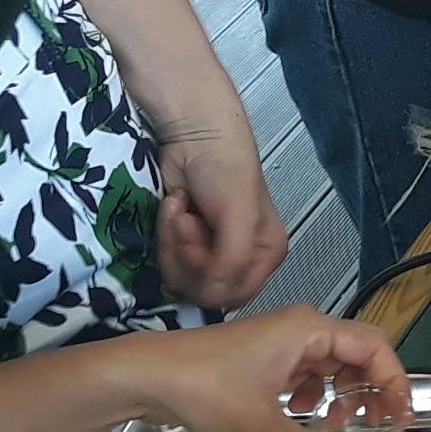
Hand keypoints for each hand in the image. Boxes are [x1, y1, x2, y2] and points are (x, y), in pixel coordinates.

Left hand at [115, 308, 411, 431]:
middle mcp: (302, 329)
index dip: (394, 381)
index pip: (374, 347)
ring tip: (337, 427)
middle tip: (378, 427)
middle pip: (358, 354)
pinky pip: (309, 373)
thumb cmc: (204, 386)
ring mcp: (284, 342)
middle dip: (371, 390)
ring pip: (333, 365)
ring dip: (343, 395)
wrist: (149, 377)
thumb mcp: (259, 422)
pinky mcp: (268, 358)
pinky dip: (316, 396)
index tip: (402, 417)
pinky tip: (303, 419)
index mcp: (309, 330)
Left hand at [152, 116, 287, 309]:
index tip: (198, 245)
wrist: (194, 135)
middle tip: (189, 220)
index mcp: (266, 255)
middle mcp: (240, 259)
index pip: (234, 295)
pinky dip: (164, 232)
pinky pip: (165, 259)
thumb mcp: (239, 216)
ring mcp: (208, 252)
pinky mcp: (182, 243)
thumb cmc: (226, 168)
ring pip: (179, 277)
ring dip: (173, 240)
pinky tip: (177, 205)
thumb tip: (212, 293)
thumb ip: (232, 261)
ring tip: (182, 209)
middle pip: (202, 289)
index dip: (209, 278)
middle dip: (187, 254)